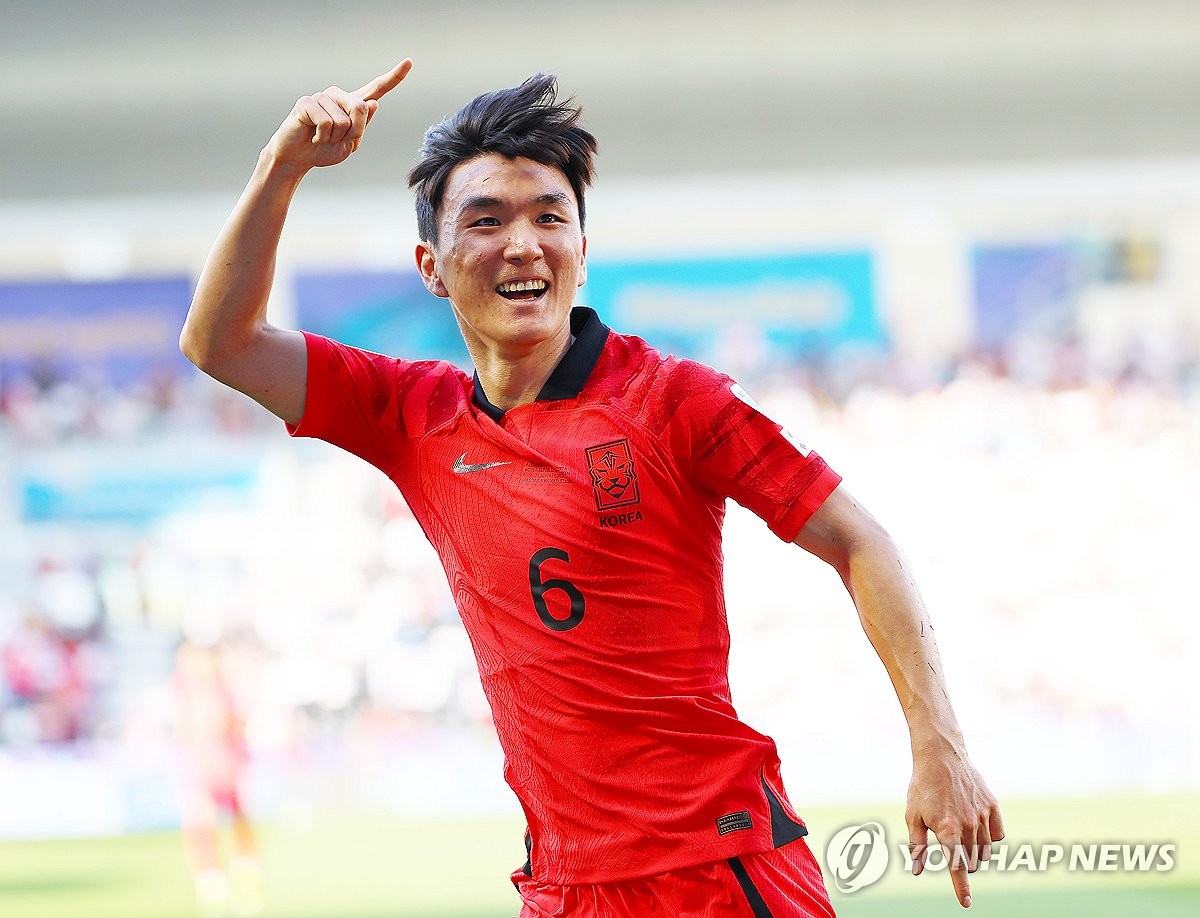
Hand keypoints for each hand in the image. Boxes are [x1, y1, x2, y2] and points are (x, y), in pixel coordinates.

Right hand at [263, 58, 412, 172]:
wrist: (298, 159)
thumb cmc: (324, 149)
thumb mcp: (351, 143)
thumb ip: (363, 126)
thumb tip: (373, 103)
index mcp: (353, 104)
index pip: (377, 88)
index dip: (394, 77)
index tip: (409, 62)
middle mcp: (338, 96)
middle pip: (362, 108)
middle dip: (354, 132)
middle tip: (337, 140)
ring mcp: (322, 97)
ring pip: (344, 120)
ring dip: (335, 137)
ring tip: (322, 138)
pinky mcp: (306, 102)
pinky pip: (326, 122)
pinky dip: (323, 137)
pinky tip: (313, 137)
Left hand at [905, 748, 1003, 907]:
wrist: (941, 756)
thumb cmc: (923, 787)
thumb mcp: (913, 815)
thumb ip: (917, 844)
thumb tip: (917, 869)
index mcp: (946, 829)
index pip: (957, 866)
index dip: (961, 887)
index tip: (966, 903)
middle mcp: (967, 825)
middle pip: (973, 861)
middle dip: (963, 862)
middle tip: (951, 845)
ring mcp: (982, 815)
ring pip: (986, 850)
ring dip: (976, 852)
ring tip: (961, 832)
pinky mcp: (993, 806)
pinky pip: (997, 834)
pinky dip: (989, 837)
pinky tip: (977, 826)